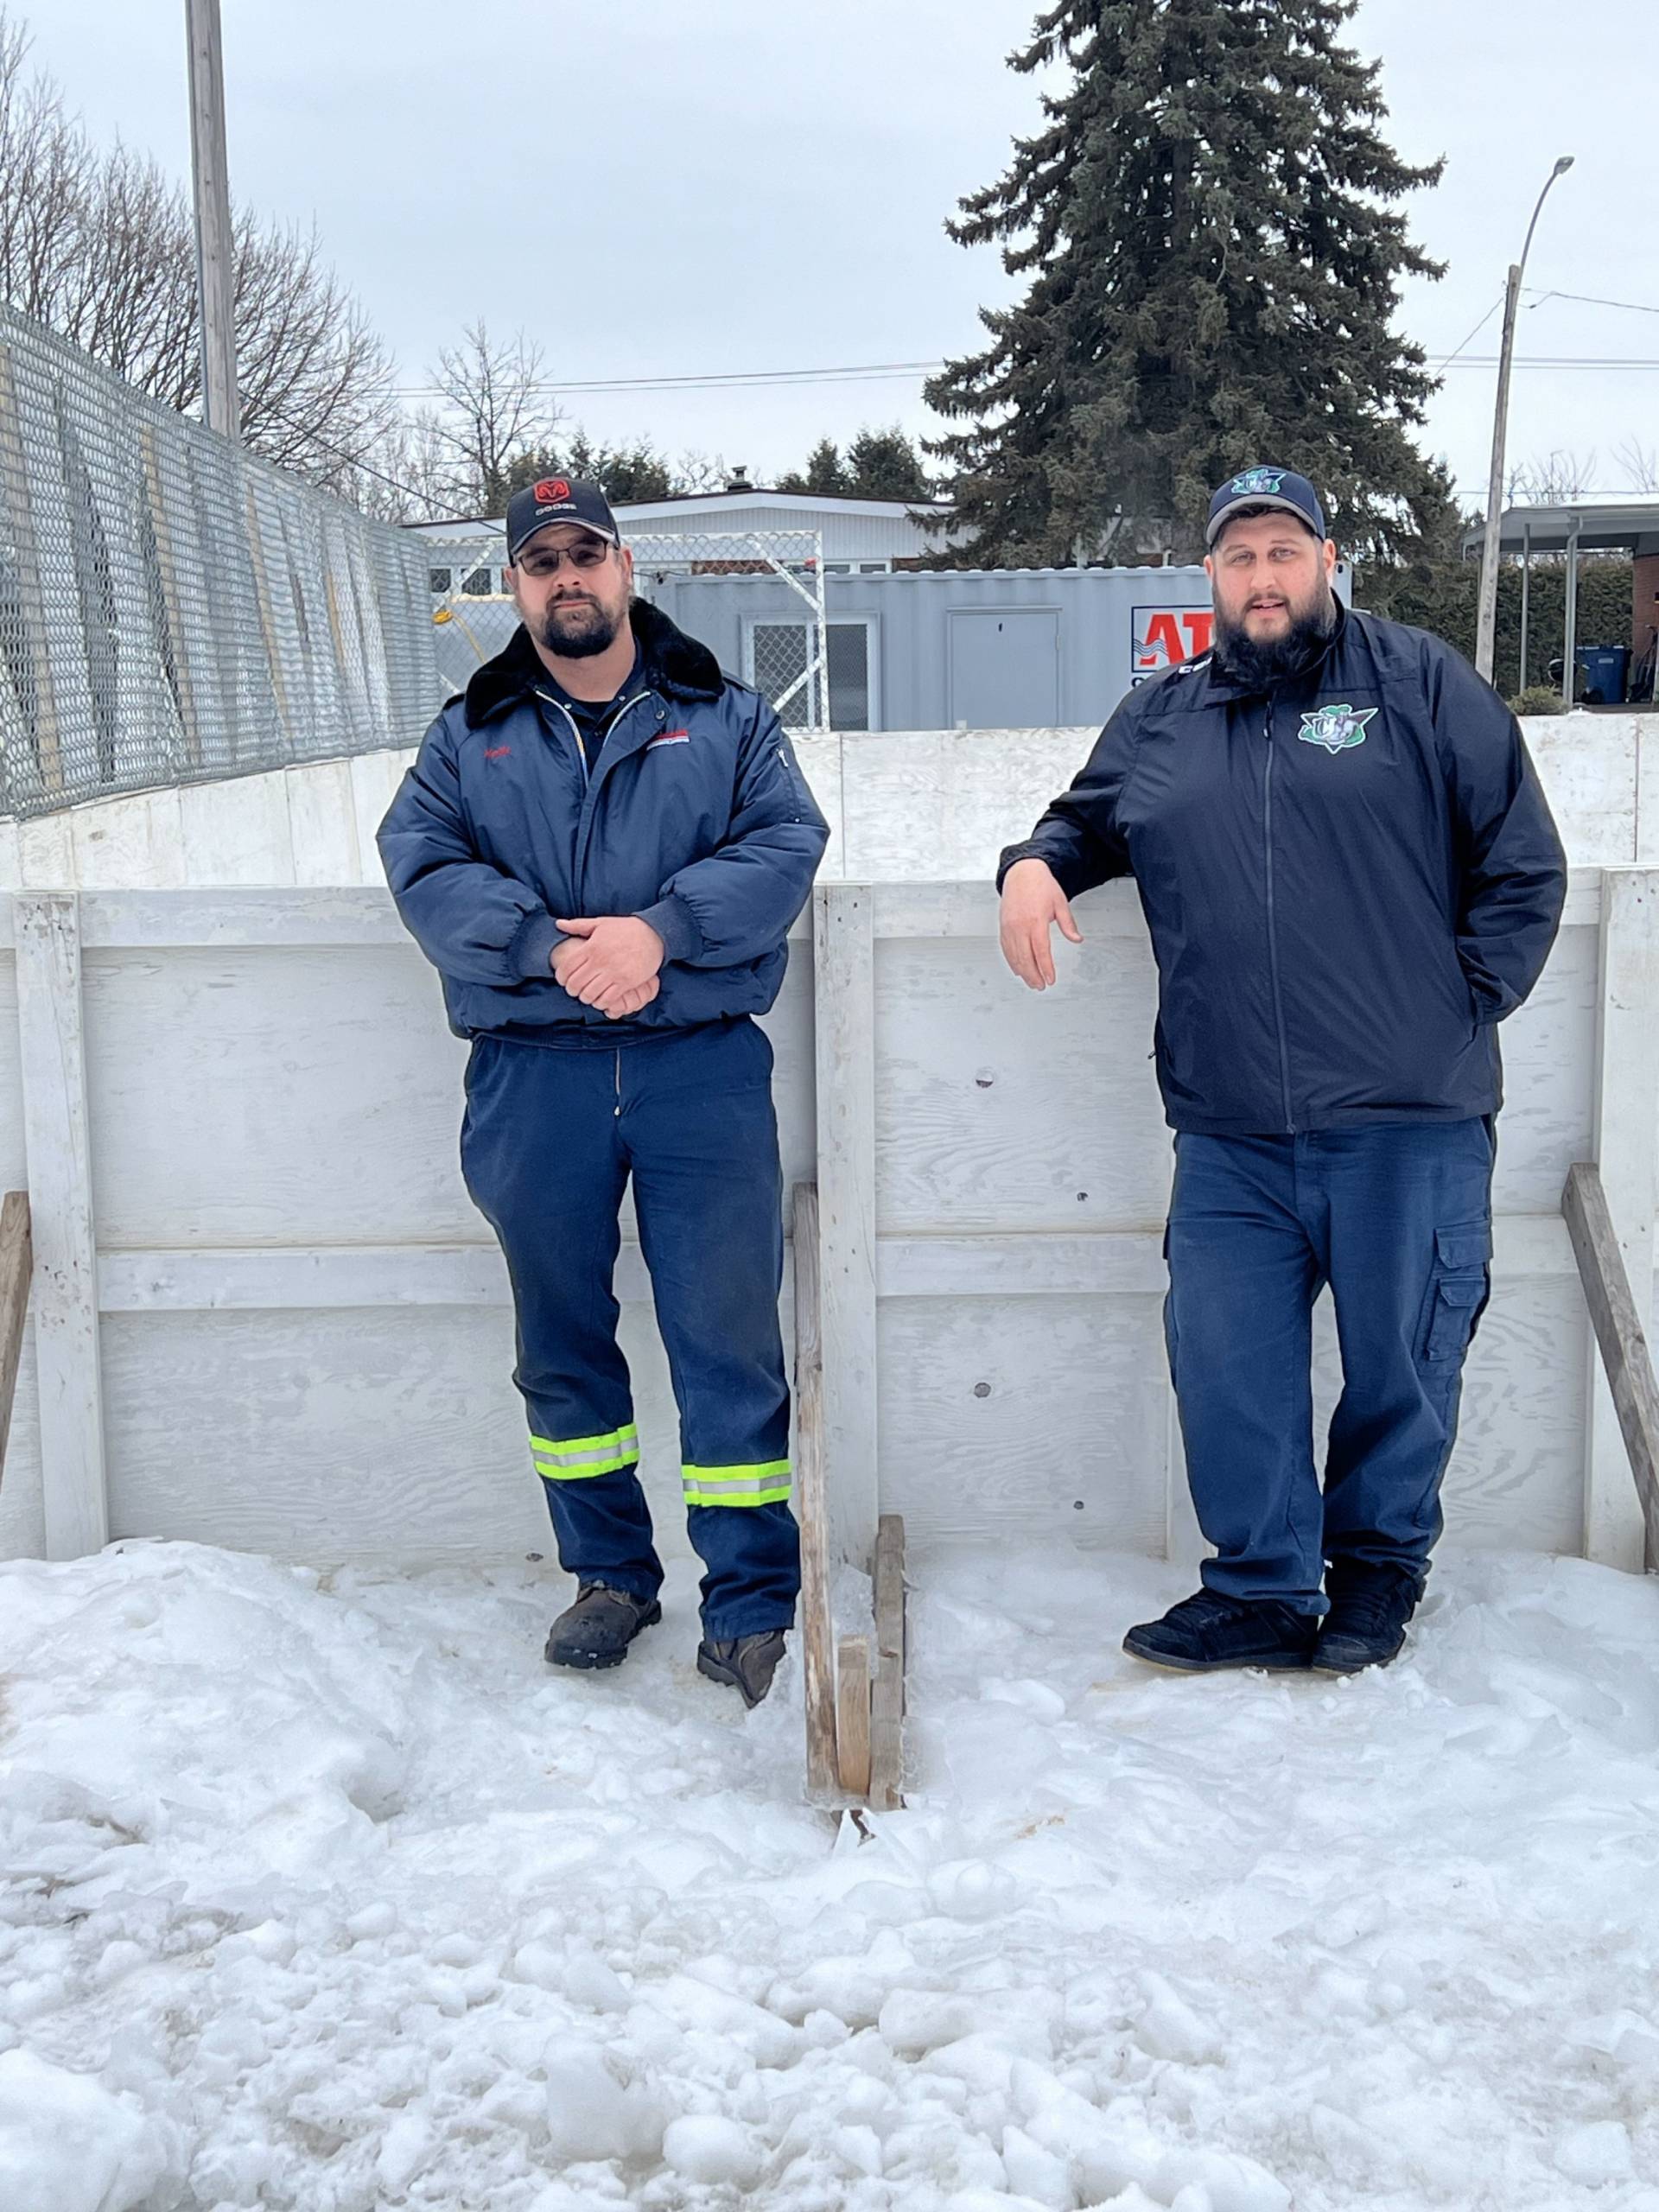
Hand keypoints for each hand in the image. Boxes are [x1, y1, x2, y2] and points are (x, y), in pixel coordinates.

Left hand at [552, 915, 664, 1015]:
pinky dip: (601, 1002)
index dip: (561, 978)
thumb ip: (578, 925)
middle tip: (575, 990)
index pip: (567, 968)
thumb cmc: (626, 929)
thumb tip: (558, 924)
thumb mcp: (600, 923)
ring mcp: (614, 972)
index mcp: (591, 946)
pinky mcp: (627, 982)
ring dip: (586, 998)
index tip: (563, 981)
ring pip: (590, 994)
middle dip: (572, 990)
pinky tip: (601, 999)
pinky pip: (608, 999)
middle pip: (576, 984)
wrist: (654, 934)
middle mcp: (600, 960)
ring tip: (588, 995)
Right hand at [998, 858, 1082, 989]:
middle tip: (1041, 986)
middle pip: (1025, 958)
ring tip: (1031, 982)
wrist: (1022, 872)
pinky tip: (1018, 969)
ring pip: (1014, 956)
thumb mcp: (1060, 903)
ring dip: (1023, 972)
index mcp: (1035, 921)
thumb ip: (1068, 924)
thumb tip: (1077, 940)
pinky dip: (1012, 961)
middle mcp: (1020, 926)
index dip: (1046, 968)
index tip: (1050, 980)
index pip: (1041, 951)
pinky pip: (1006, 949)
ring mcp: (1009, 927)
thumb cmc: (1041, 885)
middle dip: (1033, 975)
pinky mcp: (1003, 927)